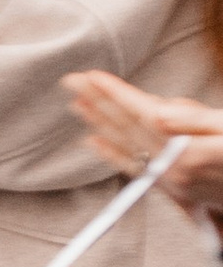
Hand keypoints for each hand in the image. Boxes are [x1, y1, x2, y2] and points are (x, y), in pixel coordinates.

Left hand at [65, 69, 222, 208]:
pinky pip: (137, 168)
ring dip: (100, 123)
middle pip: (129, 129)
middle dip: (99, 103)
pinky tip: (94, 141)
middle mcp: (176, 169)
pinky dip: (113, 153)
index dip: (116, 94)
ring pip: (128, 146)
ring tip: (77, 103)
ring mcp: (174, 182)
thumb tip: (158, 111)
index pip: (143, 115)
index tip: (91, 76)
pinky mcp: (178, 190)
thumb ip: (197, 120)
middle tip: (70, 81)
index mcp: (190, 151)